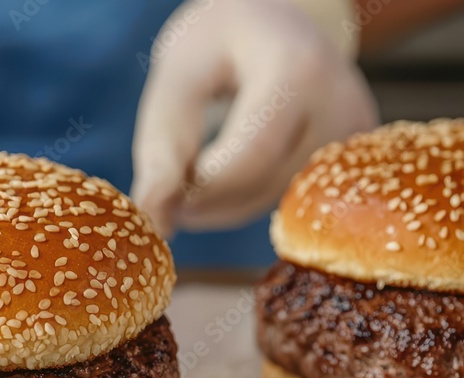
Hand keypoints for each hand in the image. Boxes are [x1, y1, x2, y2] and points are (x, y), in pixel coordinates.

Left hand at [131, 0, 377, 236]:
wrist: (273, 26)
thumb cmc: (218, 44)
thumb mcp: (178, 77)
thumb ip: (162, 147)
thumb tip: (155, 221)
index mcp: (299, 69)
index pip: (253, 154)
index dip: (202, 188)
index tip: (162, 197)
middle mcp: (340, 103)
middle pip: (264, 182)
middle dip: (205, 201)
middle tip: (166, 196)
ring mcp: (352, 133)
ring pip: (273, 200)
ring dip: (221, 206)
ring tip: (190, 178)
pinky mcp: (348, 157)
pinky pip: (287, 198)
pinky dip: (244, 200)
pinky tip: (222, 177)